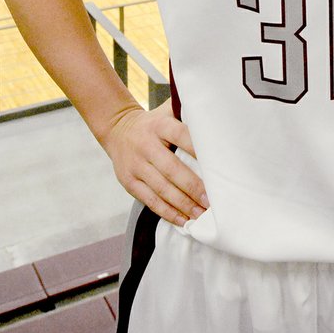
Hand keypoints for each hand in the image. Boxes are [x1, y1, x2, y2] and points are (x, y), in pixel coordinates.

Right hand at [103, 99, 209, 226]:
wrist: (117, 129)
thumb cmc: (153, 123)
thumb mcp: (167, 112)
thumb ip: (187, 113)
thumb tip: (216, 115)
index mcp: (159, 126)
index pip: (181, 136)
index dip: (197, 150)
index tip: (215, 165)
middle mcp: (146, 145)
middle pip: (172, 169)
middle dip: (193, 187)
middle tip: (211, 201)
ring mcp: (136, 166)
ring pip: (162, 189)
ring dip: (183, 205)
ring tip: (201, 215)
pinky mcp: (129, 182)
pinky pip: (150, 201)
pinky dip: (168, 213)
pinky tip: (183, 220)